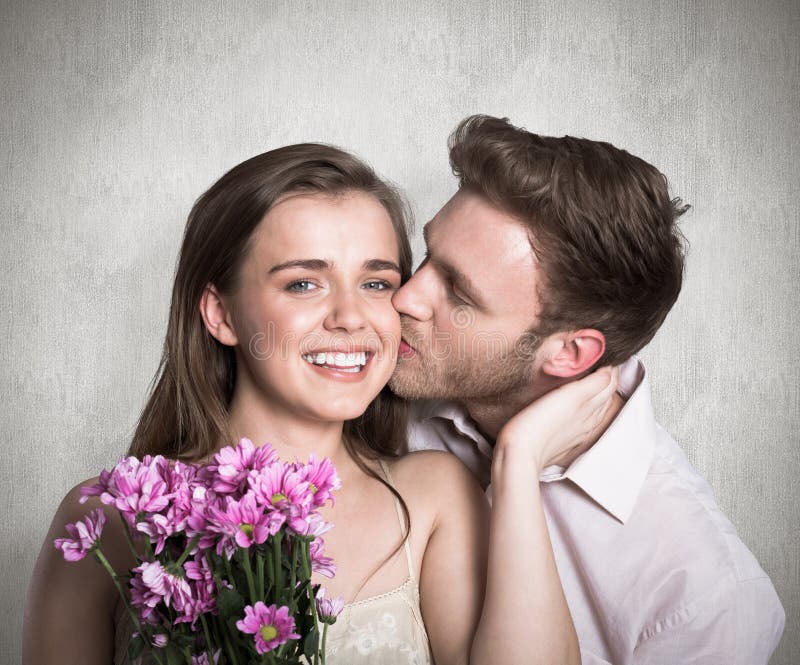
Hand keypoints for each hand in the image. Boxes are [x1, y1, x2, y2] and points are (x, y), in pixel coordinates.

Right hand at [496, 366, 619, 471]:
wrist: (519, 456)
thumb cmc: (539, 424)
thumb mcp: (570, 396)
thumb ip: (593, 383)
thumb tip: (610, 371)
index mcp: (591, 408)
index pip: (610, 383)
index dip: (610, 367)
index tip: (605, 353)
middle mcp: (588, 421)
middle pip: (605, 396)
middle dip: (606, 378)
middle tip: (600, 362)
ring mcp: (576, 433)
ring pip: (595, 409)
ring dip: (597, 393)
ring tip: (591, 380)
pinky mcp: (563, 441)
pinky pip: (582, 421)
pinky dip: (585, 408)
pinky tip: (575, 407)